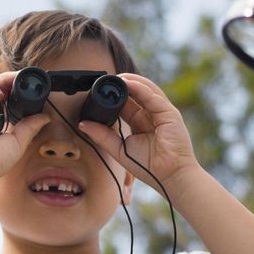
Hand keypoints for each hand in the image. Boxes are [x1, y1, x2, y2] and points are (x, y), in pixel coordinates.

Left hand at [78, 74, 199, 193]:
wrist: (170, 176)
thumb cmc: (149, 167)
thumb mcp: (120, 149)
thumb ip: (102, 136)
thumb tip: (83, 124)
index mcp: (140, 122)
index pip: (127, 103)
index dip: (114, 96)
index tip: (99, 89)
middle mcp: (151, 114)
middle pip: (136, 93)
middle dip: (122, 85)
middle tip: (105, 80)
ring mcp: (161, 112)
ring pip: (145, 90)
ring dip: (130, 81)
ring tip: (116, 77)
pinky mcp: (169, 113)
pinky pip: (153, 96)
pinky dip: (140, 88)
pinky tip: (128, 83)